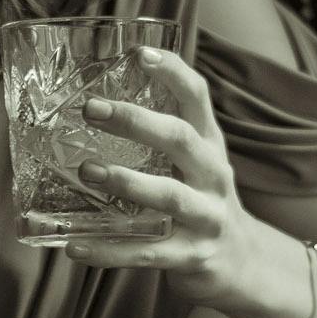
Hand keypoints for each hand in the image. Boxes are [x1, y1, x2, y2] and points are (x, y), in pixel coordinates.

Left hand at [59, 45, 270, 314]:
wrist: (242, 264)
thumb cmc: (202, 202)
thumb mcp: (194, 163)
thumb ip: (159, 138)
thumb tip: (95, 105)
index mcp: (209, 145)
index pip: (198, 98)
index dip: (173, 72)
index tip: (140, 53)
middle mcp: (213, 176)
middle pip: (180, 139)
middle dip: (136, 121)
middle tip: (91, 108)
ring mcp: (206, 217)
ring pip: (168, 196)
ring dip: (126, 181)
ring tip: (87, 170)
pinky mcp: (191, 257)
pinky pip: (147, 253)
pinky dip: (110, 251)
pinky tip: (75, 246)